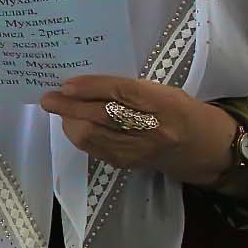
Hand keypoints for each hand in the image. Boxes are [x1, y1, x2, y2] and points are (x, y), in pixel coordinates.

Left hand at [39, 75, 238, 184]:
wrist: (198, 147)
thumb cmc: (176, 110)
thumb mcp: (161, 90)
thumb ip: (127, 87)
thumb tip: (85, 84)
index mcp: (164, 103)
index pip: (122, 93)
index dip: (92, 88)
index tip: (67, 84)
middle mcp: (152, 129)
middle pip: (102, 118)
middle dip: (70, 107)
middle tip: (48, 98)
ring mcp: (138, 150)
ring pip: (92, 136)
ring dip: (70, 121)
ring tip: (60, 109)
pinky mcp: (126, 163)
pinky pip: (93, 148)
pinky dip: (78, 134)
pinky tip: (74, 123)